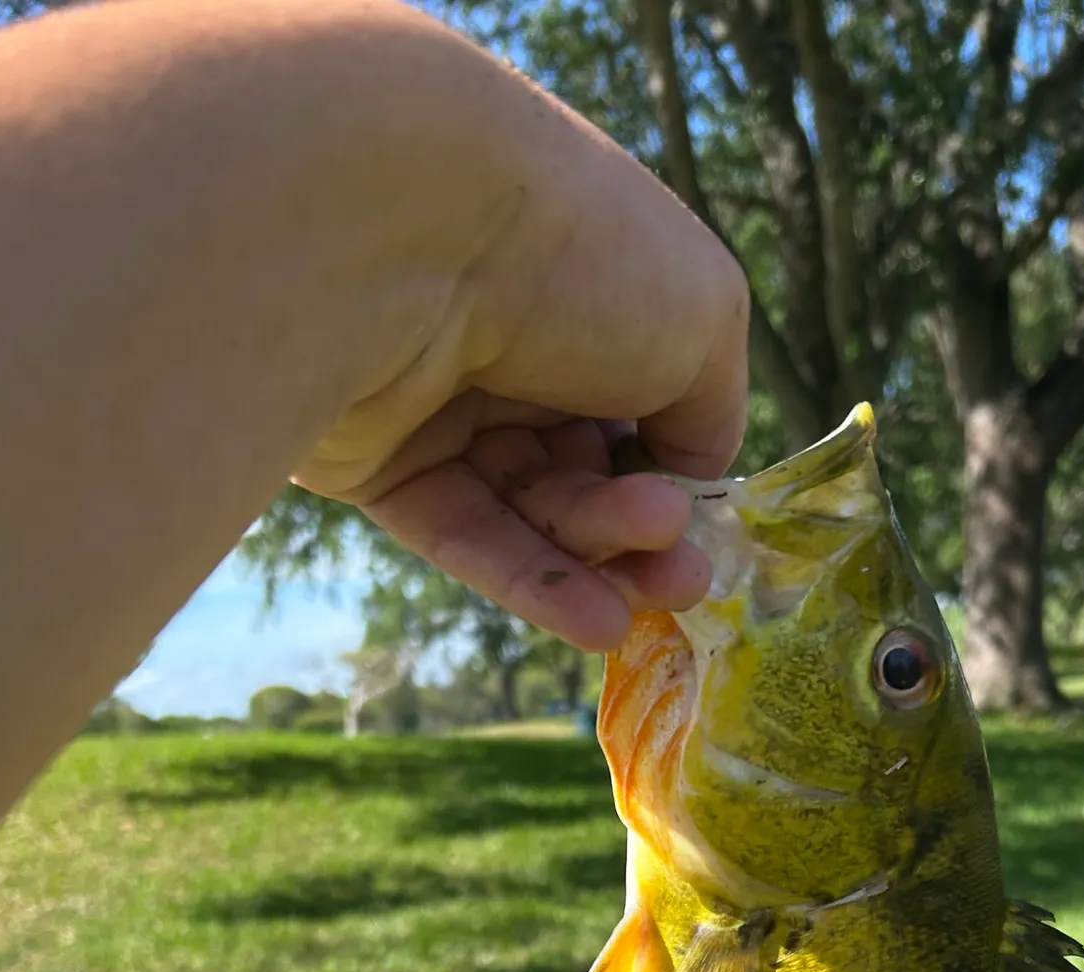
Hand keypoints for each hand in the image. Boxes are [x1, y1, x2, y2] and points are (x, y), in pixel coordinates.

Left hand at [289, 27, 749, 651]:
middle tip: (683, 579)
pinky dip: (531, 582)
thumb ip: (707, 411)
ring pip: (530, 509)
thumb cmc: (584, 258)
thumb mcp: (703, 323)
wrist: (408, 234)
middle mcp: (511, 343)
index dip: (673, 474)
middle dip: (640, 528)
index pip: (640, 405)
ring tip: (648, 599)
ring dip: (598, 561)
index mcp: (589, 290)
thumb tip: (689, 484)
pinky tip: (597, 625)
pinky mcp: (376, 461)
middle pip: (585, 468)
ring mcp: (440, 404)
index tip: (703, 527)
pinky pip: (461, 533)